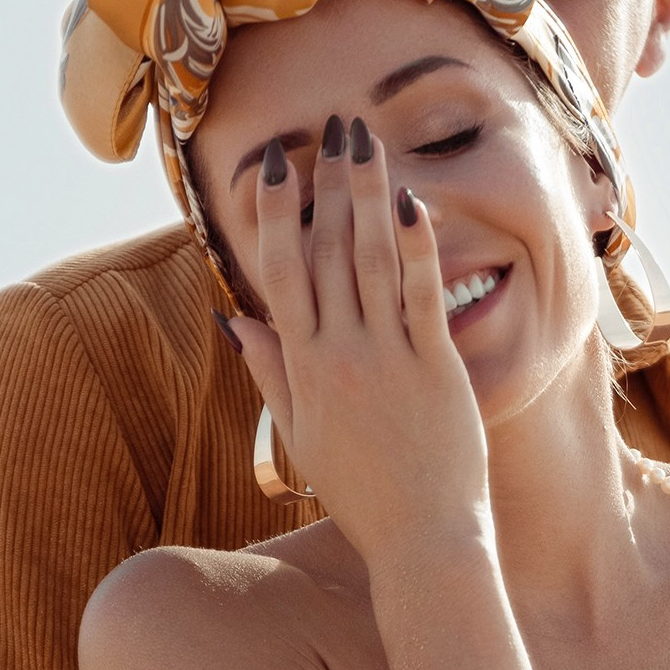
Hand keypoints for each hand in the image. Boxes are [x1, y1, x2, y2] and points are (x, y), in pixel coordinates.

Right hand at [227, 119, 488, 564]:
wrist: (421, 542)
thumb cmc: (364, 495)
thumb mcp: (303, 435)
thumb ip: (272, 371)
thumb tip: (235, 317)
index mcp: (305, 368)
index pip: (280, 272)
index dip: (277, 212)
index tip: (277, 164)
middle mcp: (340, 356)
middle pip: (324, 252)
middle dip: (328, 183)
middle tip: (333, 127)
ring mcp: (387, 360)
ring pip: (370, 261)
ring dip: (367, 195)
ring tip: (368, 143)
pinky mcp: (435, 369)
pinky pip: (422, 296)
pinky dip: (415, 247)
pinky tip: (412, 202)